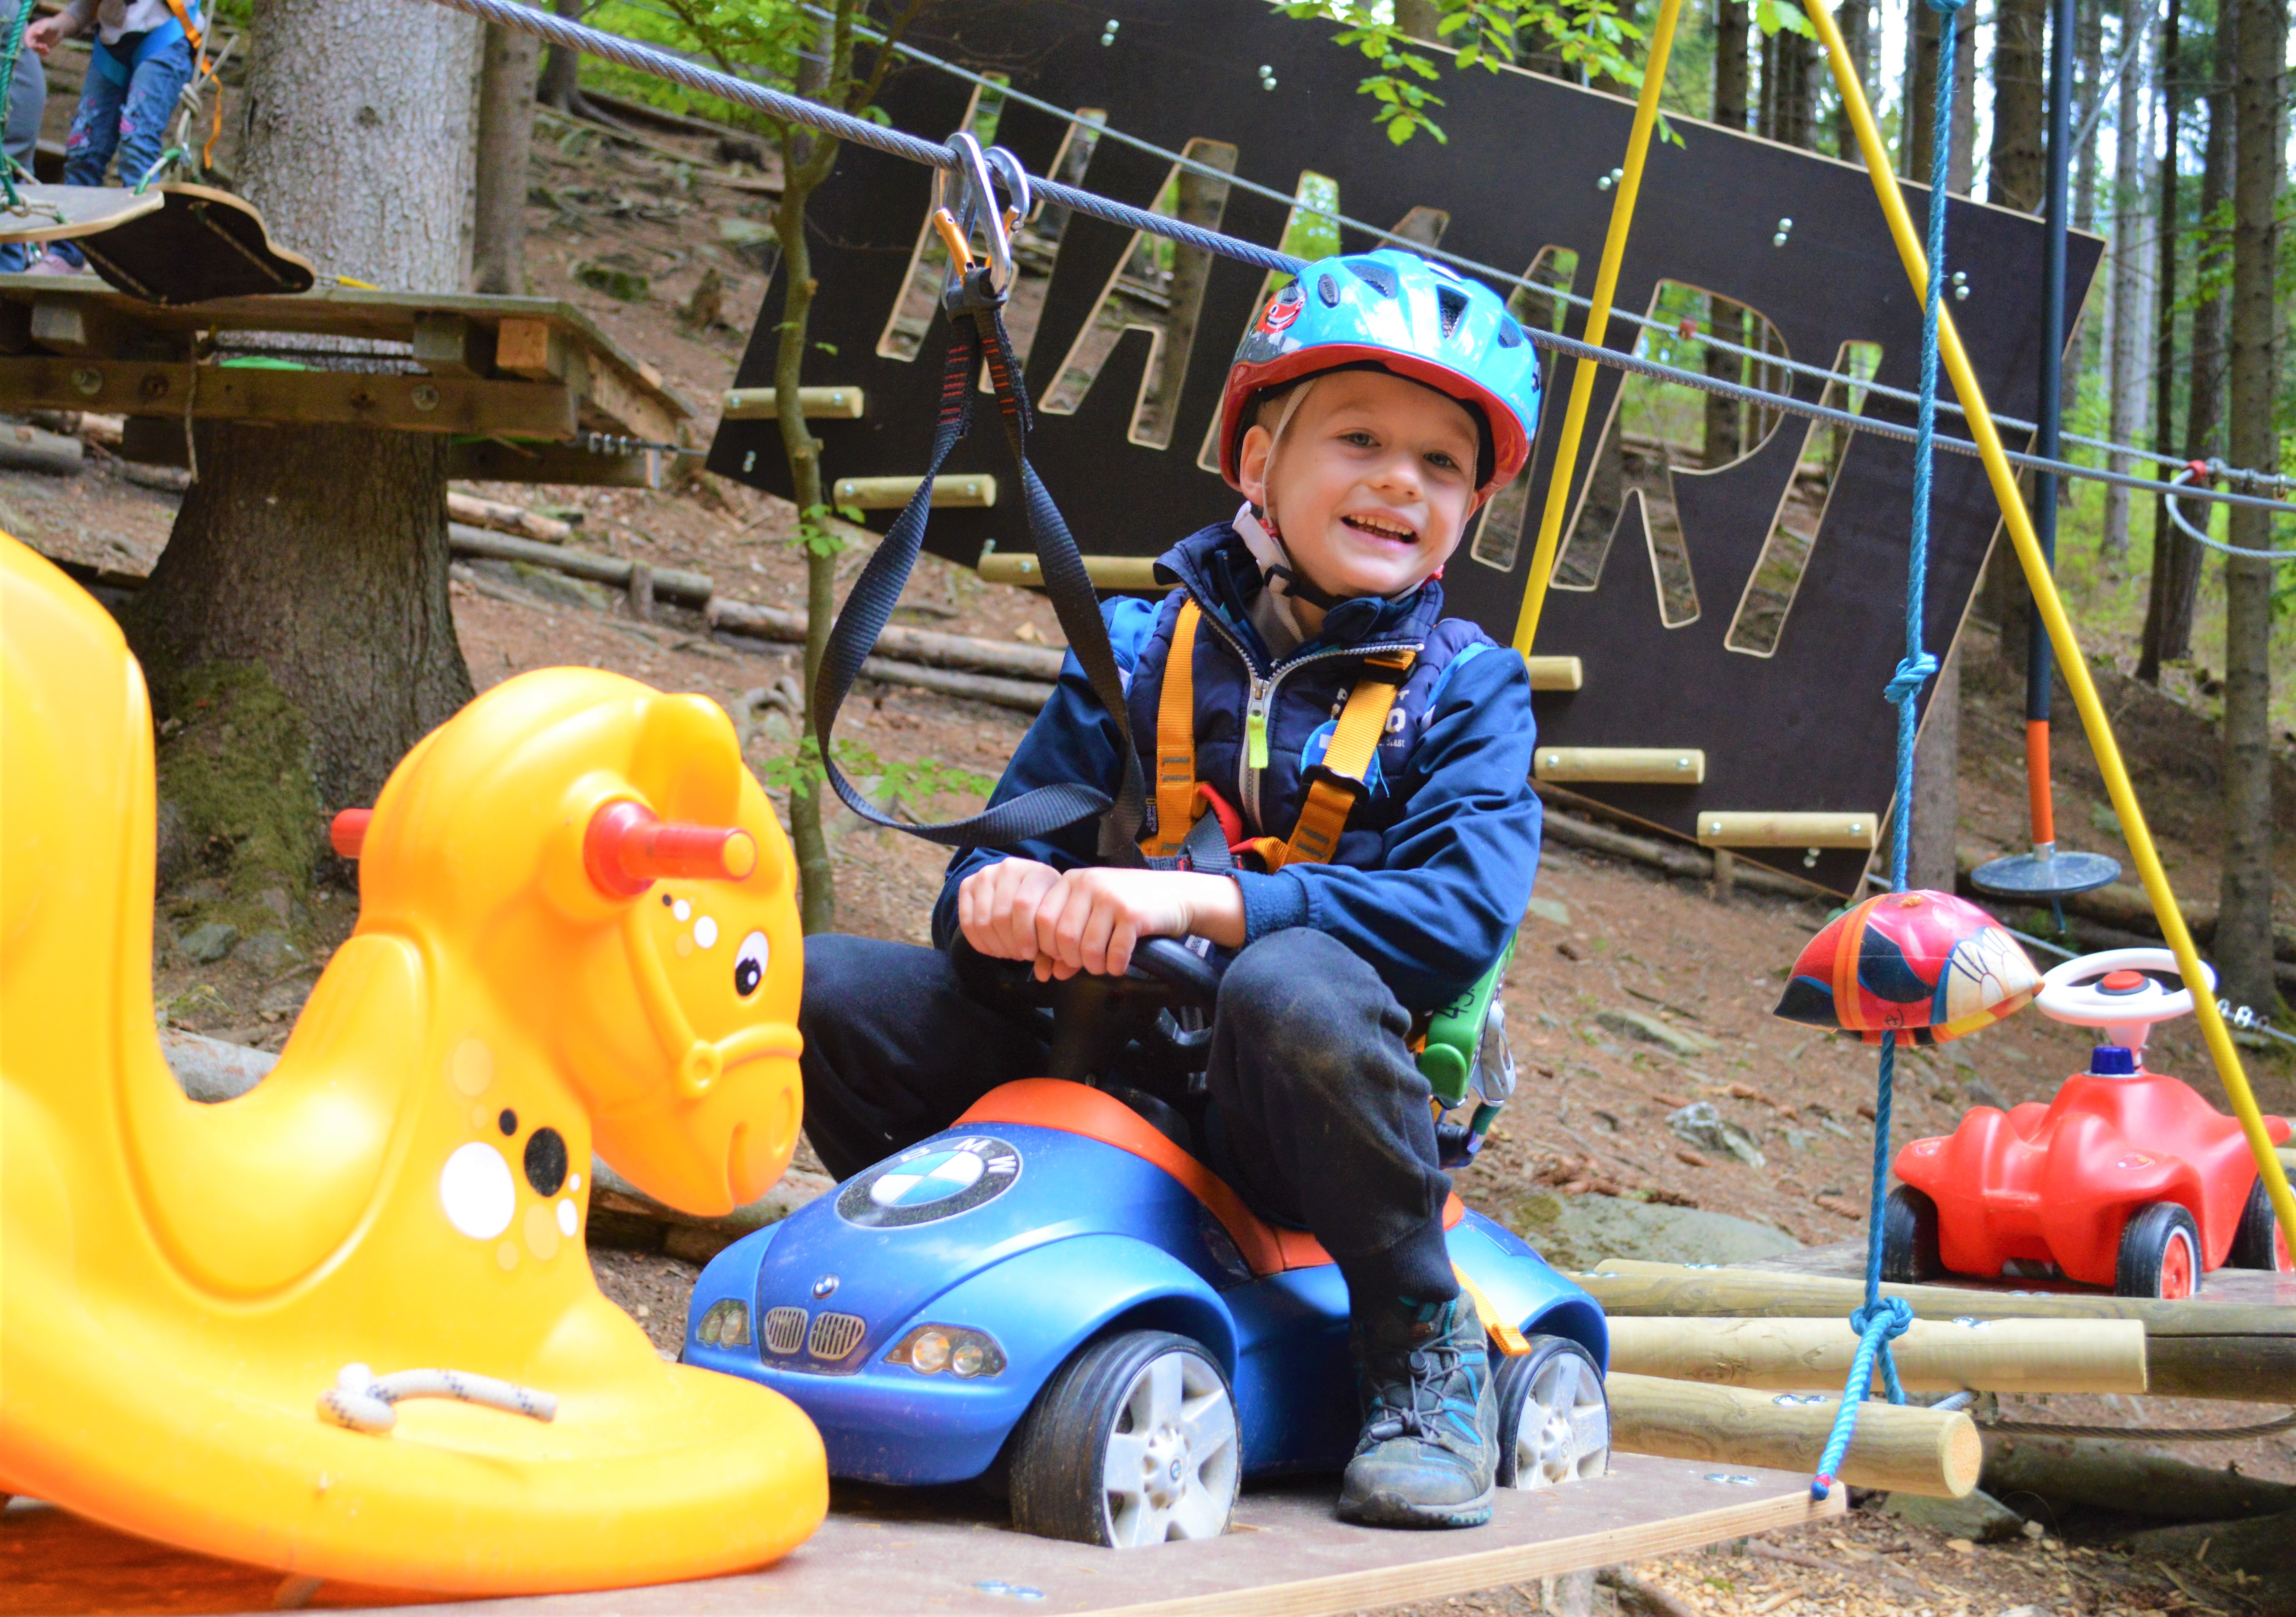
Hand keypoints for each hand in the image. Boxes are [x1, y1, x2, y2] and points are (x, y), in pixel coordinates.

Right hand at [26, 15, 72, 55]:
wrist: (59, 28)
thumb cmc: (52, 24)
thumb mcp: (47, 24)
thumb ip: (42, 28)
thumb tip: (38, 33)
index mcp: (31, 31)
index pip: (27, 38)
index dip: (28, 42)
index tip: (32, 46)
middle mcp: (33, 37)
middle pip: (31, 45)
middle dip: (36, 47)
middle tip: (44, 46)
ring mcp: (38, 42)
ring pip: (36, 50)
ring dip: (41, 51)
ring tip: (47, 49)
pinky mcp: (44, 46)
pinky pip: (42, 52)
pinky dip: (44, 53)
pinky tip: (48, 51)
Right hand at [956, 857, 1065, 965]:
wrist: (1022, 884)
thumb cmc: (1044, 907)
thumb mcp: (1055, 921)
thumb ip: (1054, 949)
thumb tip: (1044, 975)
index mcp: (1038, 872)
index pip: (1025, 906)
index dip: (1026, 937)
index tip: (1032, 954)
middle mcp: (1010, 867)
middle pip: (1001, 916)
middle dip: (1010, 945)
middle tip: (1020, 955)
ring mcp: (985, 874)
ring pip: (984, 921)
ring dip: (996, 946)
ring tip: (1009, 952)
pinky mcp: (967, 884)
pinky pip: (967, 921)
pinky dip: (979, 942)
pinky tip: (993, 949)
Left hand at [957, 860, 1245, 979]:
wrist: (1179, 896)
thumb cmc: (1131, 907)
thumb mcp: (1095, 914)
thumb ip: (1067, 939)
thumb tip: (1046, 972)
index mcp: (1072, 881)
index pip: (1039, 919)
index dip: (1045, 947)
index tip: (1058, 960)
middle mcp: (1089, 884)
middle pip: (1061, 937)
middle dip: (1071, 960)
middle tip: (1087, 964)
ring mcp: (1111, 897)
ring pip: (1086, 948)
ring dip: (1094, 966)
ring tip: (1105, 964)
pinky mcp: (1132, 913)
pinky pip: (1113, 953)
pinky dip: (1115, 966)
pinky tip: (1121, 963)